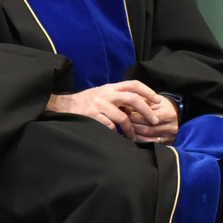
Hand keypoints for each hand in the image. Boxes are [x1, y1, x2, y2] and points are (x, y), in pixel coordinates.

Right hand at [47, 80, 178, 141]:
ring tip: (134, 136)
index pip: (134, 84)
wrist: (64, 106)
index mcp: (111, 87)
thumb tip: (139, 107)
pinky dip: (116, 133)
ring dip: (131, 129)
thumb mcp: (103, 94)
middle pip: (132, 99)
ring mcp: (99, 104)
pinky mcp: (92, 116)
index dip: (148, 91)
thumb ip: (118, 98)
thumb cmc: (87, 101)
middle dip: (146, 111)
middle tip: (154, 121)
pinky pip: (110, 126)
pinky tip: (119, 137)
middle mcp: (106, 94)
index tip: (158, 101)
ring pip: (123, 117)